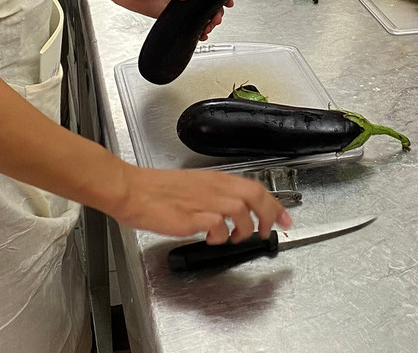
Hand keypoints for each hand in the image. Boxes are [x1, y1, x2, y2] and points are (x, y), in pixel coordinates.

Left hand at [100, 0, 230, 37]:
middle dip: (213, 10)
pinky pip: (183, 20)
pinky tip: (197, 32)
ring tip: (207, 27)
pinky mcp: (167, 12)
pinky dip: (192, 27)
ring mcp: (175, 0)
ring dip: (204, 20)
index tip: (225, 0)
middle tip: (215, 18)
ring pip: (196, 12)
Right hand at [114, 166, 291, 242]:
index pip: (254, 187)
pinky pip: (218, 225)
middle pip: (255, 196)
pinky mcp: (192, 217)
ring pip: (241, 210)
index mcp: (215, 179)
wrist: (132, 190)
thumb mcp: (192, 187)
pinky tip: (213, 239)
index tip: (285, 216)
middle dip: (270, 214)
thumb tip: (228, 212)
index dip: (274, 203)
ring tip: (234, 238)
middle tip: (271, 230)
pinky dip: (221, 235)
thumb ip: (212, 196)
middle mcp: (214, 187)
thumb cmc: (155, 190)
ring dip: (244, 228)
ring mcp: (204, 201)